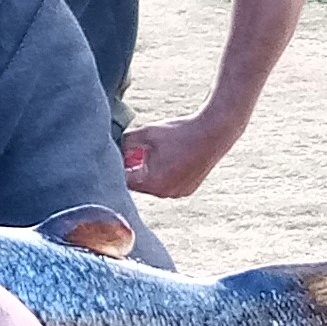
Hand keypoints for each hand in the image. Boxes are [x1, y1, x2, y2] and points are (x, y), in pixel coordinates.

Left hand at [121, 111, 239, 198]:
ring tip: (154, 153)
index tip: (117, 156)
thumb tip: (112, 147)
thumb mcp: (146, 133)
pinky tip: (168, 158)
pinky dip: (164, 175)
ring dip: (149, 173)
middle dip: (134, 169)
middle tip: (133, 153)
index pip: (124, 181)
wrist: (214, 132)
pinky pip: (168, 185)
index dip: (119, 167)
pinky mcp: (188, 190)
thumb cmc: (179, 132)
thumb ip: (125, 142)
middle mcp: (165, 193)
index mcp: (152, 183)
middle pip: (138, 185)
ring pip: (153, 186)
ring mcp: (178, 193)